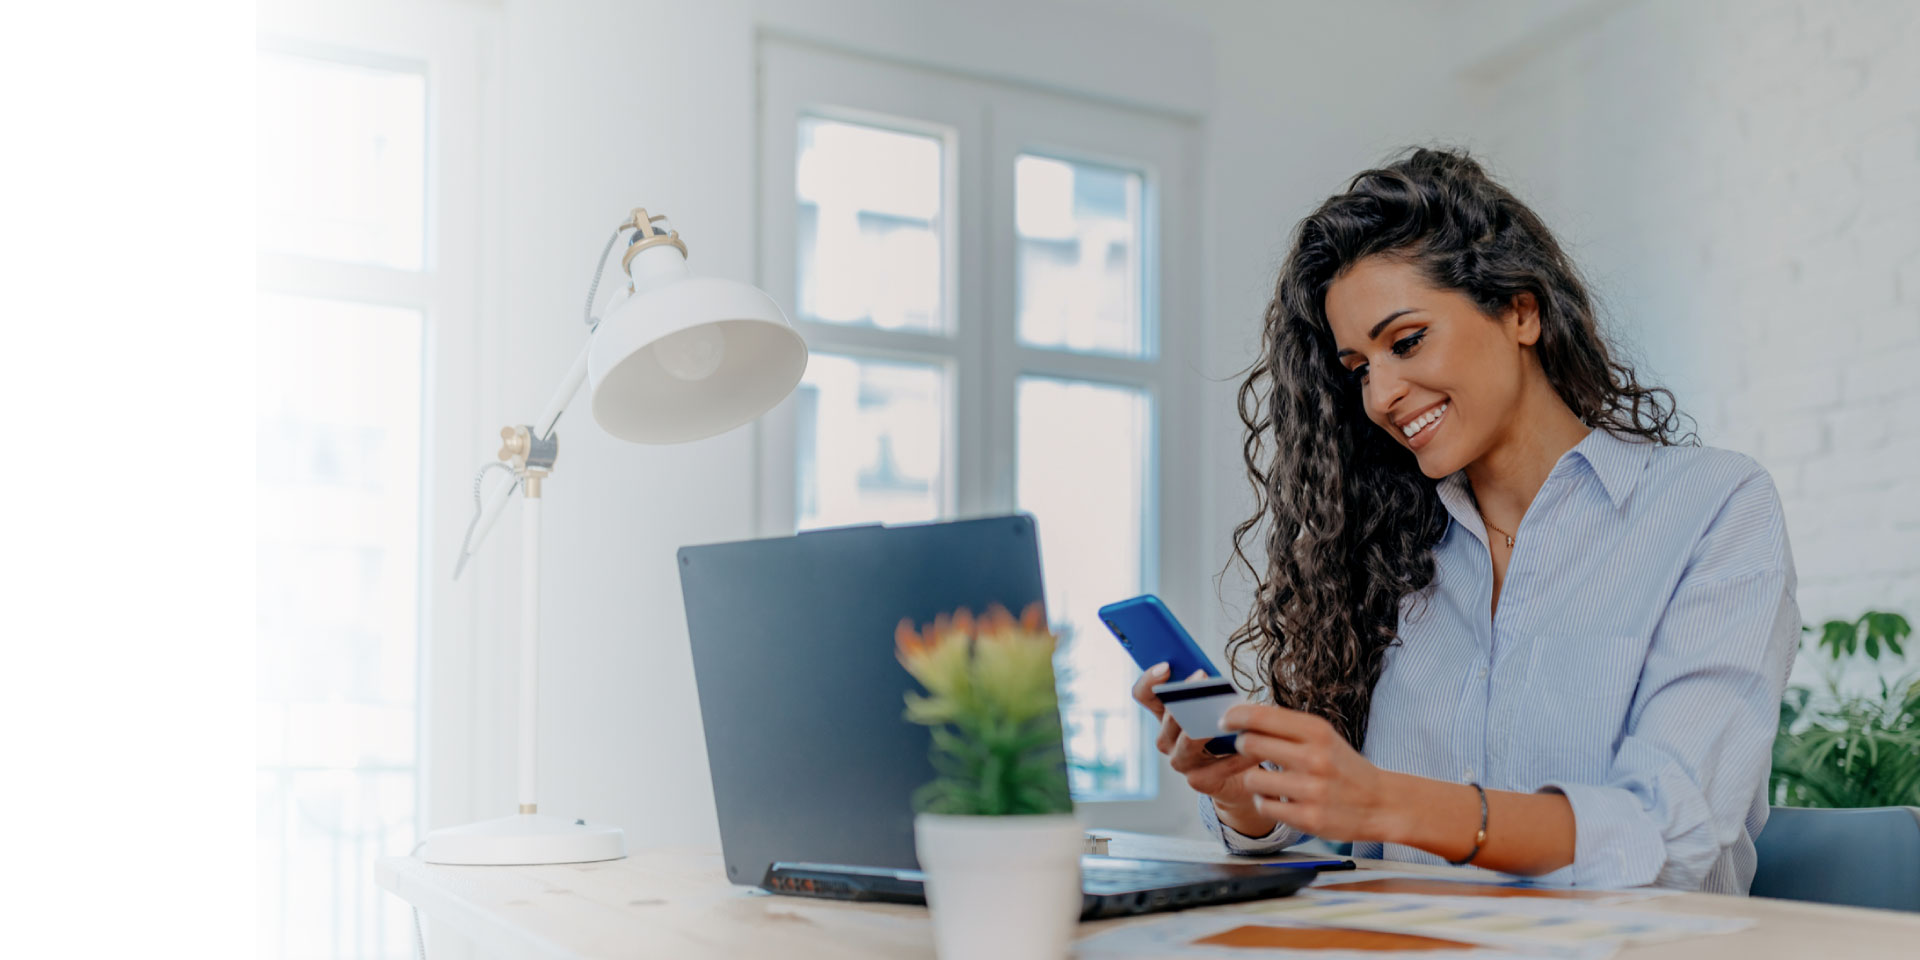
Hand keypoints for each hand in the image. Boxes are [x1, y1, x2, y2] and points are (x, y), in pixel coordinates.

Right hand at [1131, 663, 1265, 826]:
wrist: (1238, 777)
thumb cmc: (1225, 735)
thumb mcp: (1216, 708)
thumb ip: (1209, 693)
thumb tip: (1213, 677)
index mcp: (1166, 717)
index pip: (1144, 695)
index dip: (1149, 680)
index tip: (1166, 666)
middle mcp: (1167, 739)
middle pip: (1168, 717)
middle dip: (1185, 696)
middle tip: (1202, 677)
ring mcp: (1181, 762)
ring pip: (1188, 741)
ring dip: (1206, 727)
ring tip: (1225, 716)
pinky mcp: (1199, 782)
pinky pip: (1219, 767)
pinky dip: (1237, 757)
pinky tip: (1253, 748)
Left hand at [1221, 703, 1398, 842]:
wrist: (1381, 803)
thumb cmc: (1344, 767)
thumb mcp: (1323, 736)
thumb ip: (1287, 726)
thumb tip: (1243, 716)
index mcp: (1317, 731)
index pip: (1261, 715)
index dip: (1235, 716)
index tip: (1225, 721)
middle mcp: (1314, 758)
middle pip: (1249, 744)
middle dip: (1242, 747)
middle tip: (1247, 750)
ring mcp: (1311, 790)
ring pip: (1252, 779)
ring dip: (1254, 779)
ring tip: (1270, 780)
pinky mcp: (1308, 818)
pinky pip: (1263, 807)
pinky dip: (1266, 803)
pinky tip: (1280, 800)